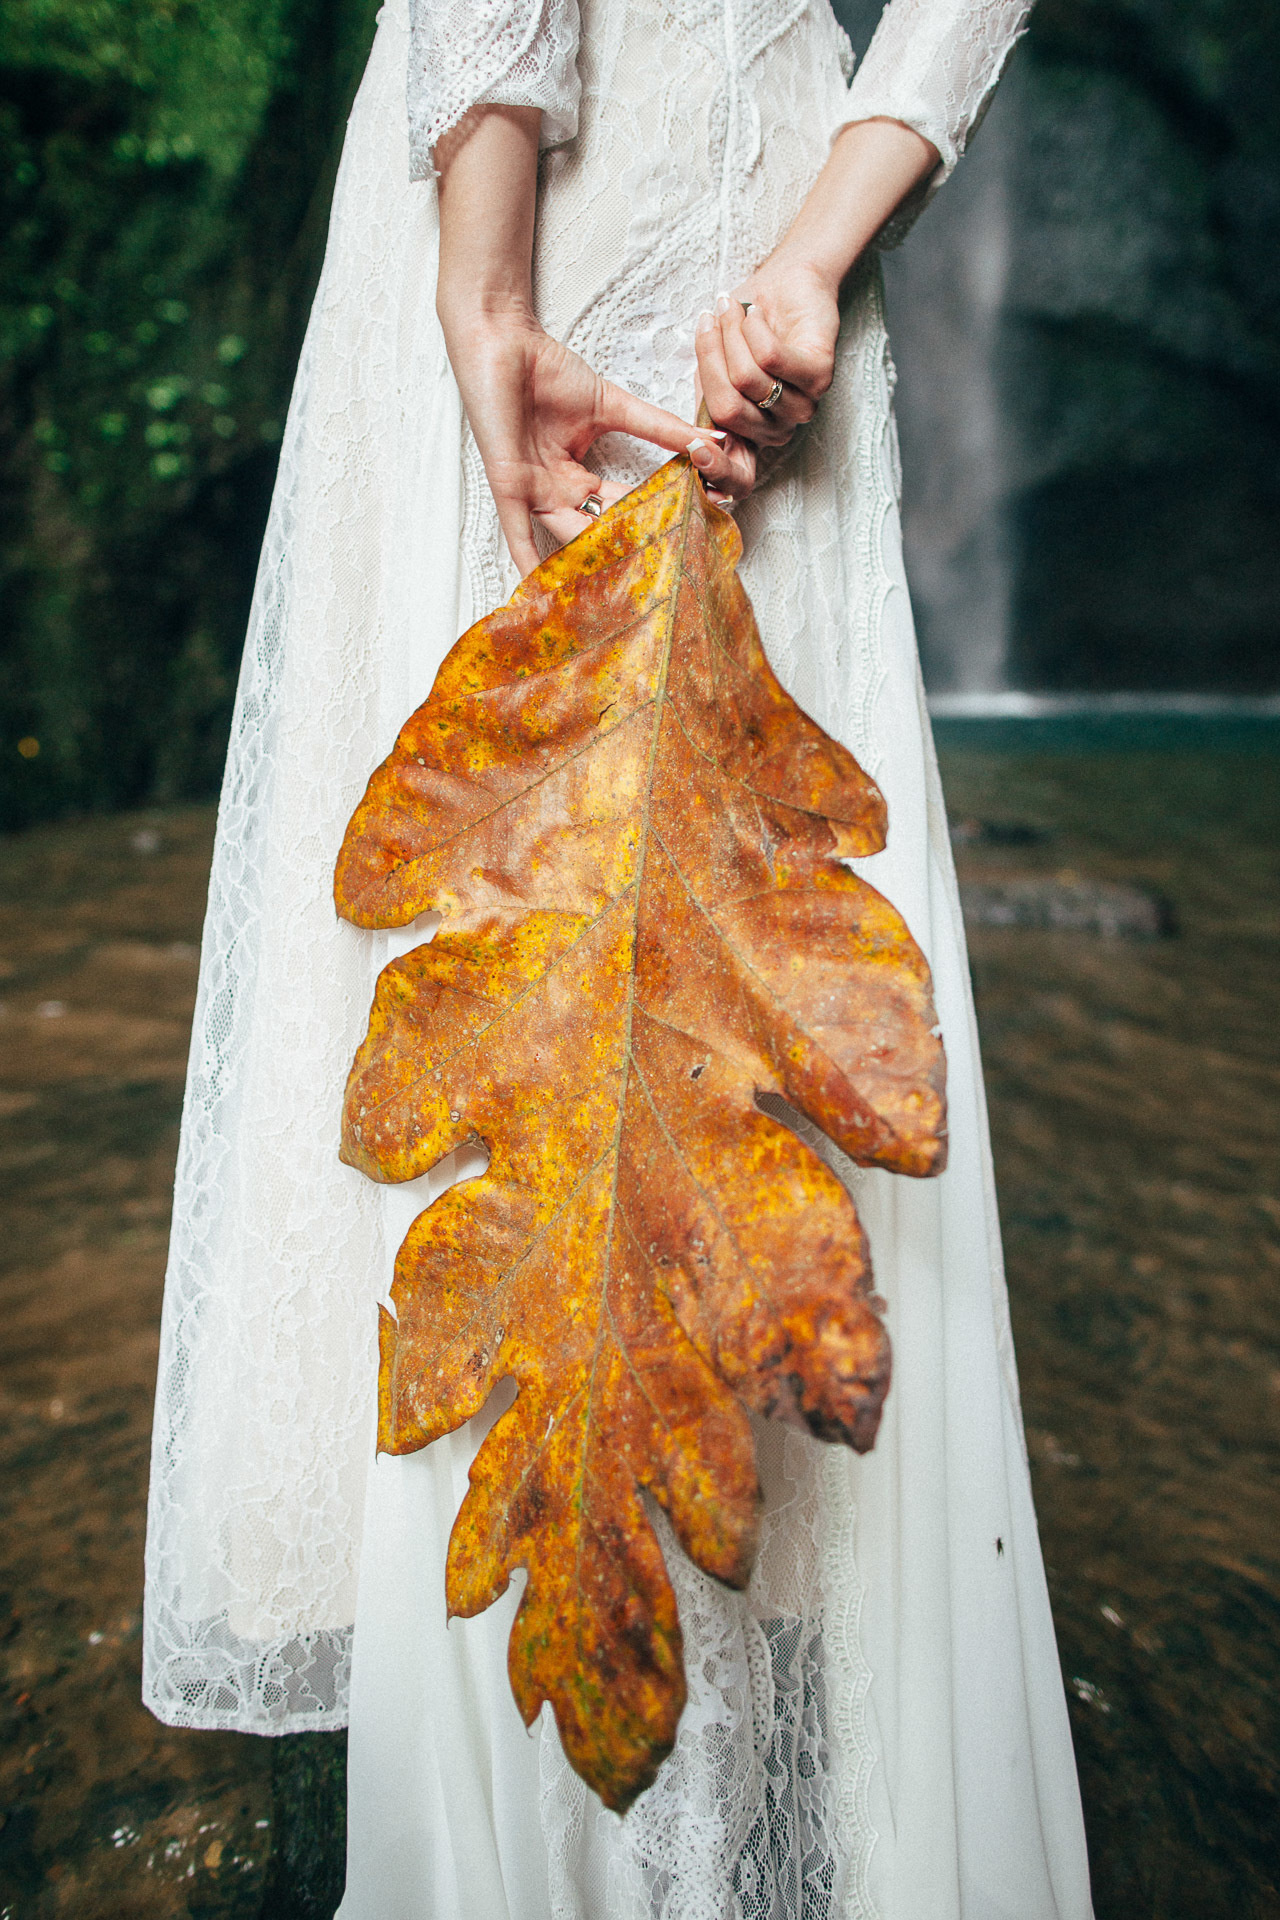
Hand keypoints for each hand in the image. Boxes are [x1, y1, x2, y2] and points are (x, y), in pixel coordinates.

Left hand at [441, 305, 754, 574]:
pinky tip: (543, 592)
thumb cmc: (548, 369)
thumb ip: (659, 428)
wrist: (504, 342)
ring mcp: (531, 493)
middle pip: (598, 530)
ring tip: (625, 589)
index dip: (651, 519)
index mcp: (578, 477)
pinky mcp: (509, 487)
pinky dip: (529, 561)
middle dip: (628, 548)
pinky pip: (518, 534)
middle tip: (663, 570)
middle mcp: (556, 493)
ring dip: (594, 560)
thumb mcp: (612, 406)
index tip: (685, 534)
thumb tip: (709, 440)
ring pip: (568, 536)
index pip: (622, 508)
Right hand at [694, 257, 841, 452]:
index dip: (714, 469)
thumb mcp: (714, 369)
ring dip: (732, 333)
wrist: (787, 284)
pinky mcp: (820, 375)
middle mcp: (778, 430)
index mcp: (752, 436)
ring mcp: (802, 405)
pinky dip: (754, 328)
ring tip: (734, 309)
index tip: (691, 447)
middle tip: (711, 321)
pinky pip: (771, 357)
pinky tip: (757, 314)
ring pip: (747, 379)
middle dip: (711, 356)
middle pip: (727, 409)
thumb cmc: (747, 326)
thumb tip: (688, 439)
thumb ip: (706, 400)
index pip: (739, 478)